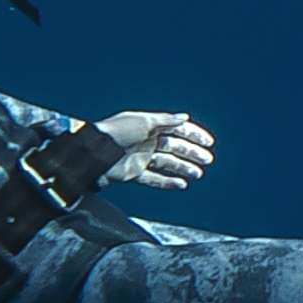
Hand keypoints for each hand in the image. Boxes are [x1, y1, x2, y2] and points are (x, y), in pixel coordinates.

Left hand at [96, 110, 215, 190]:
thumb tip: (184, 117)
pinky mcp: (134, 173)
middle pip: (175, 147)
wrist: (93, 153)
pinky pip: (155, 179)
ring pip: (168, 163)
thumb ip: (166, 121)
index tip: (208, 142)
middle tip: (207, 159)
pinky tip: (182, 185)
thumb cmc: (116, 133)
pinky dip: (168, 182)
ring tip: (198, 174)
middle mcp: (146, 140)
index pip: (176, 129)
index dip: (193, 134)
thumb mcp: (143, 122)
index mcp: (149, 125)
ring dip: (184, 168)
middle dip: (192, 153)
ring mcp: (141, 157)